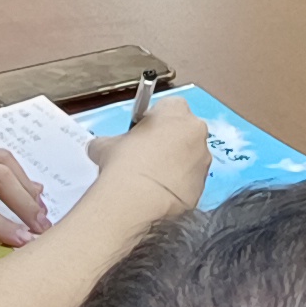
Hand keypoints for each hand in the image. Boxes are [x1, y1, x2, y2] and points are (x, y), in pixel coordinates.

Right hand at [84, 96, 215, 218]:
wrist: (137, 200)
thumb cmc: (123, 161)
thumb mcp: (105, 145)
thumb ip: (110, 141)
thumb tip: (101, 149)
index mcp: (176, 111)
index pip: (169, 107)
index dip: (155, 120)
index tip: (141, 135)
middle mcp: (196, 131)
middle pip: (184, 131)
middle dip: (169, 142)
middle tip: (147, 157)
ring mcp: (203, 159)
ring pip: (190, 158)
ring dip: (176, 165)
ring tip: (152, 181)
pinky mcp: (204, 186)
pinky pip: (190, 181)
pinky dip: (179, 187)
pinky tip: (159, 195)